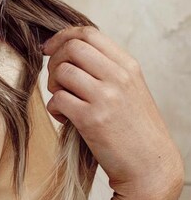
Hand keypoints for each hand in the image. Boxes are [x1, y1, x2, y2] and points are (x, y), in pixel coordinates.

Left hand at [42, 25, 183, 199]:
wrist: (149, 166)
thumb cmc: (133, 131)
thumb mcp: (129, 91)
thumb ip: (107, 72)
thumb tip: (71, 56)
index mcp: (128, 66)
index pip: (89, 34)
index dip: (62, 37)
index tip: (49, 50)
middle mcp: (118, 76)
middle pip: (72, 48)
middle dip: (54, 62)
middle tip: (56, 82)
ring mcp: (106, 97)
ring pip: (62, 72)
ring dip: (53, 86)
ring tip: (63, 102)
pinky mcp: (92, 119)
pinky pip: (57, 100)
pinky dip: (54, 109)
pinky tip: (64, 119)